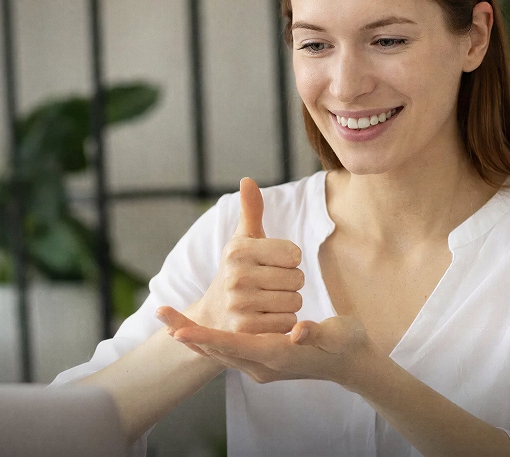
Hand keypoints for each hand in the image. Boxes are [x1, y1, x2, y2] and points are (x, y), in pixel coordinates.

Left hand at [156, 306, 373, 387]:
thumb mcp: (337, 334)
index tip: (179, 330)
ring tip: (167, 320)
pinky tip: (193, 334)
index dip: (206, 337)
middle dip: (188, 333)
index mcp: (278, 356)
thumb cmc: (346, 344)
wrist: (354, 365)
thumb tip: (299, 331)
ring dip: (193, 337)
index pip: (233, 347)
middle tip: (161, 313)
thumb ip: (316, 333)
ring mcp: (261, 367)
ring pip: (218, 353)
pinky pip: (226, 355)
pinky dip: (207, 343)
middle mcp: (264, 365)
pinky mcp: (262, 363)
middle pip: (217, 351)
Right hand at [184, 178, 303, 333]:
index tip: (273, 264)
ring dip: (288, 304)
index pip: (294, 253)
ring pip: (295, 301)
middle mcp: (236, 275)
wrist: (212, 317)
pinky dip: (283, 323)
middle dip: (291, 283)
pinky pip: (288, 323)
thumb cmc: (237, 272)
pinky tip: (267, 319)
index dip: (290, 260)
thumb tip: (247, 180)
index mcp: (239, 250)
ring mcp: (240, 304)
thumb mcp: (241, 241)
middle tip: (271, 286)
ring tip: (268, 302)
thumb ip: (251, 211)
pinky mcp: (246, 330)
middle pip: (297, 279)